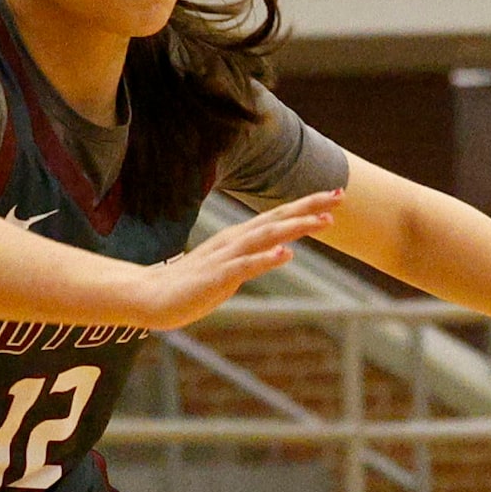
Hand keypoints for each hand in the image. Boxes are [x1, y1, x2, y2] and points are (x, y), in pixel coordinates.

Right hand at [131, 191, 340, 330]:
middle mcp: (235, 241)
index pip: (278, 216)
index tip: (335, 195)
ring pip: (266, 237)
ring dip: (295, 228)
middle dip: (309, 206)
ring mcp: (226, 258)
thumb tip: (282, 251)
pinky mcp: (217, 277)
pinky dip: (266, 259)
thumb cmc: (191, 284)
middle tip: (340, 194)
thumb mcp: (231, 268)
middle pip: (277, 218)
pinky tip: (286, 253)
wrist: (150, 297)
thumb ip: (255, 258)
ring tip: (323, 221)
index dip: (306, 205)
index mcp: (239, 238)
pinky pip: (245, 267)